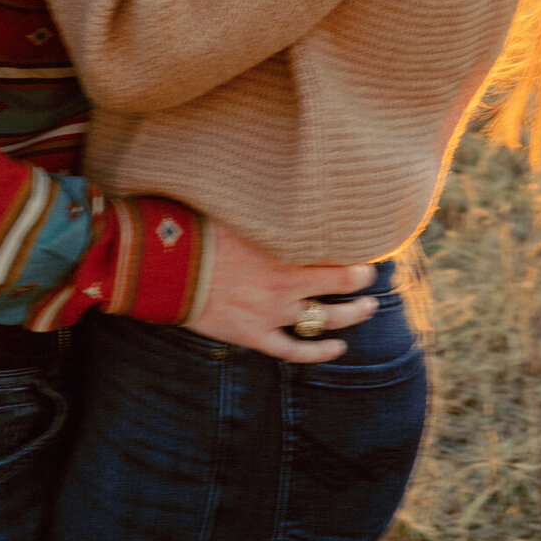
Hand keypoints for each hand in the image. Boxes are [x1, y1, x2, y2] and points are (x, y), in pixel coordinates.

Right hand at [185, 220, 377, 363]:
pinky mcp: (254, 335)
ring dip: (352, 315)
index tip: (366, 246)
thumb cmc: (201, 232)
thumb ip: (269, 211)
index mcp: (284, 252)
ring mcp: (272, 314)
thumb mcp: (241, 212)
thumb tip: (285, 188)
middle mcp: (285, 285)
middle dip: (362, 282)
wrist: (168, 269)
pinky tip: (338, 348)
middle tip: (373, 277)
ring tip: (368, 309)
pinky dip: (319, 352)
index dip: (356, 252)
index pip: (335, 254)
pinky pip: (294, 350)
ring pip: (325, 320)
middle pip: (340, 287)